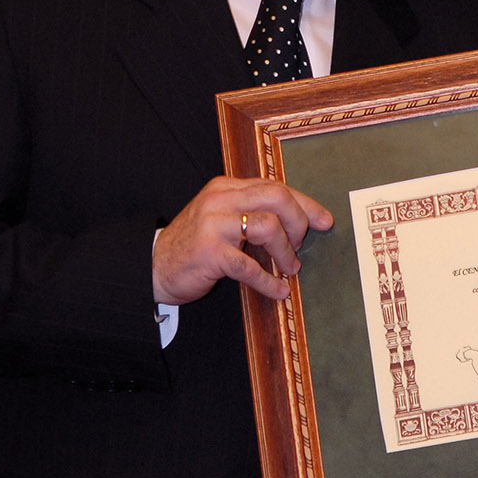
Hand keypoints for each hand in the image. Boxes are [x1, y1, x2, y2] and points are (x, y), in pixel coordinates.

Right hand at [152, 176, 334, 304]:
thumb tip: (298, 221)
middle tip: (300, 245)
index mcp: (227, 188)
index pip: (276, 187)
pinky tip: (277, 290)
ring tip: (290, 268)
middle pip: (277, 198)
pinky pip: (249, 265)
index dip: (305, 204)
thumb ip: (251, 212)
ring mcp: (213, 224)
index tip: (324, 220)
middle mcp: (220, 199)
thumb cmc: (195, 246)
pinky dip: (268, 280)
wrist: (153, 267)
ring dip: (285, 251)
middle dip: (299, 222)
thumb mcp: (221, 218)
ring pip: (268, 226)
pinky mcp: (209, 252)